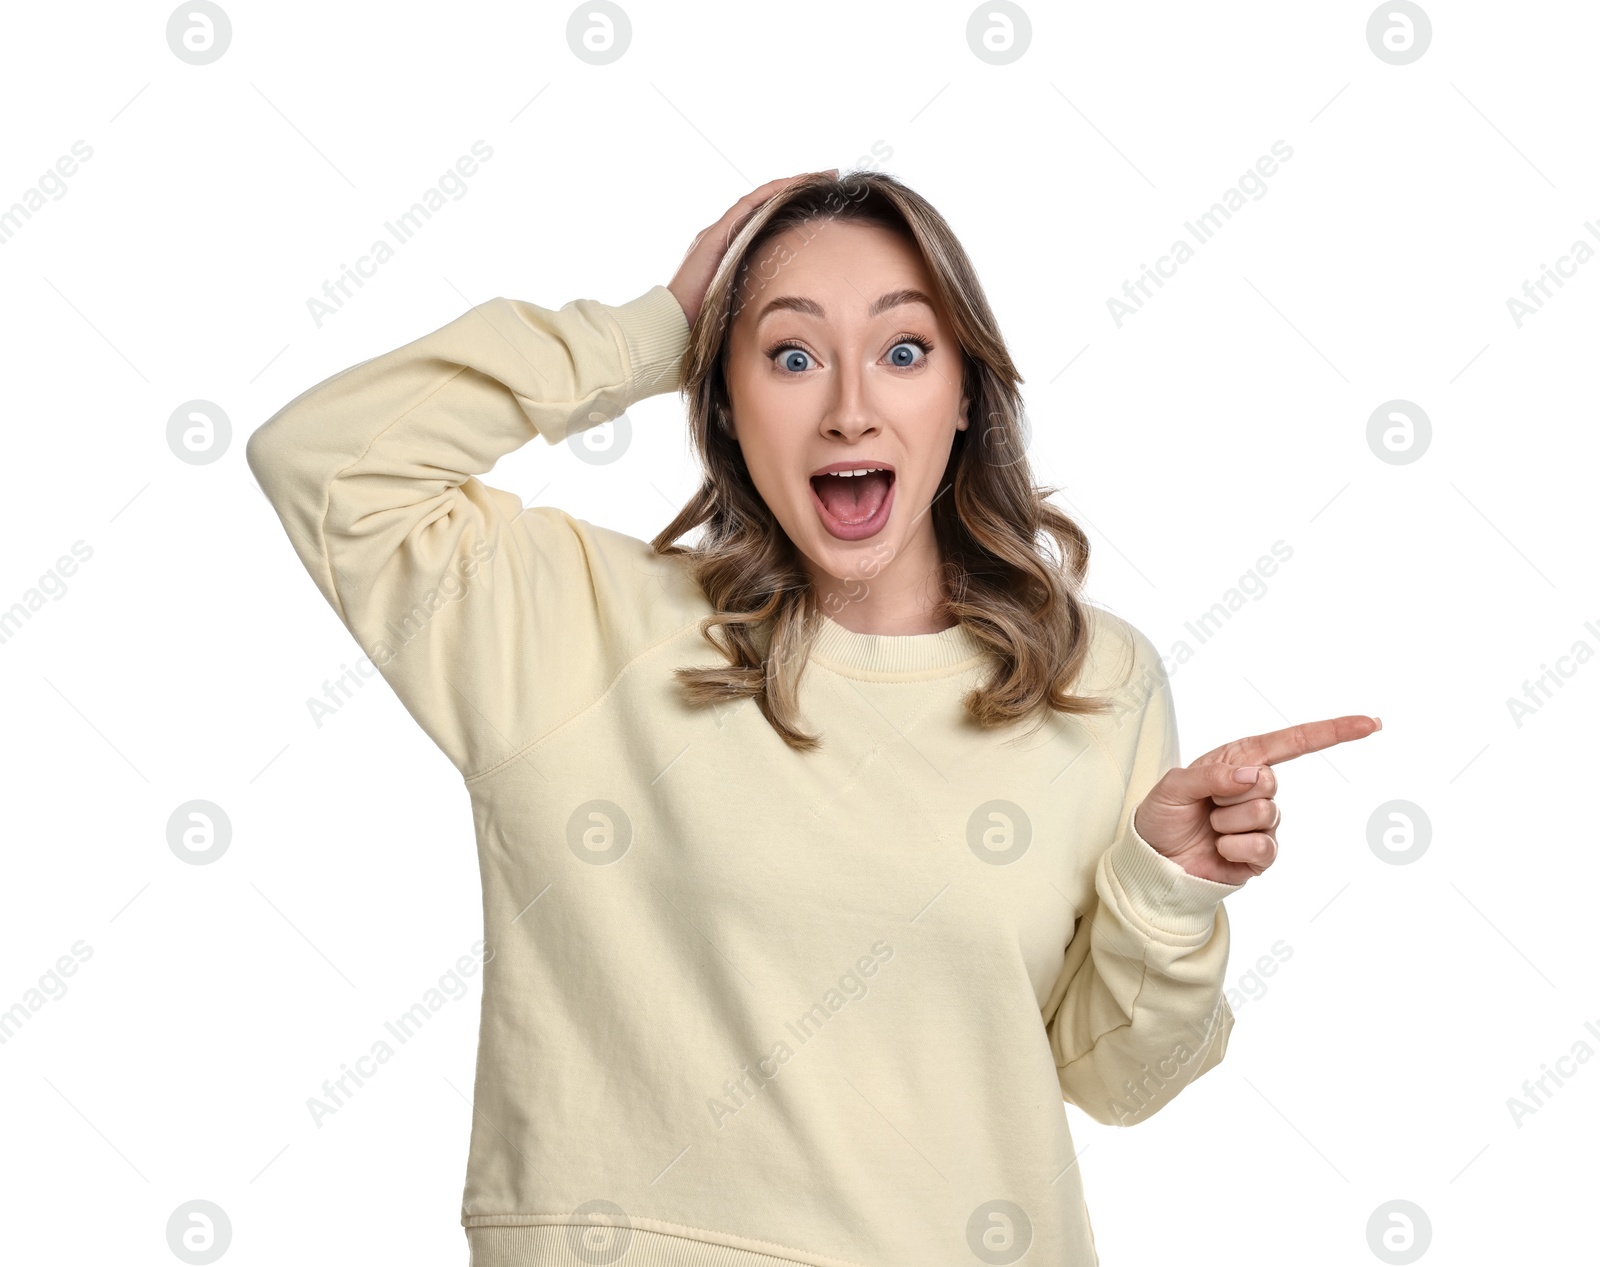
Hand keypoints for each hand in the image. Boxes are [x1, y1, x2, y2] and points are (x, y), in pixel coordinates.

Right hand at [666, 170, 836, 327]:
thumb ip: (760, 297)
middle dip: (800, 187)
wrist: (671, 327)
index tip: (825, 197)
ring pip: (762, 198)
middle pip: (768, 203)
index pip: (768, 218)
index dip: (796, 205)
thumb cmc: (705, 325)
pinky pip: (750, 205)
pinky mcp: (716, 234)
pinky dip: (774, 193)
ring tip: (823, 175)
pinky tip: (797, 185)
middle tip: (831, 177)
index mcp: (731, 249)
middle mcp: (725, 234)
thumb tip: (789, 310)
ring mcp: (719, 232)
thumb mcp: (742, 307)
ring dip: (793, 184)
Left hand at [1133, 715, 1381, 885]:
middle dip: (1228, 796)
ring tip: (1209, 827)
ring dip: (1226, 823)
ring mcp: (1263, 823)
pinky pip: (1263, 847)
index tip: (1368, 724)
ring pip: (1265, 815)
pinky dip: (1234, 848)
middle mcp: (1258, 789)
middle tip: (1205, 806)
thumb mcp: (1174, 786)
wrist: (1154, 861)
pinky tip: (1220, 849)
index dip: (1331, 732)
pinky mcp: (1262, 854)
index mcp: (1240, 761)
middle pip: (1269, 783)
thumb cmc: (1162, 816)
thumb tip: (1254, 775)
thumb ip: (1211, 776)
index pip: (1292, 743)